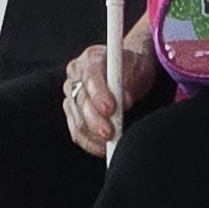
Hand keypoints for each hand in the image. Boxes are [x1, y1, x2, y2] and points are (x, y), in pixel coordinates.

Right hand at [62, 26, 162, 155]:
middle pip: (81, 100)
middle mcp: (75, 75)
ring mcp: (71, 94)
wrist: (129, 72)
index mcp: (91, 57)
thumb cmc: (134, 68)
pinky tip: (103, 149)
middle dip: (96, 120)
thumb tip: (124, 101)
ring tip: (110, 144)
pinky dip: (90, 143)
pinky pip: (76, 132)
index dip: (99, 93)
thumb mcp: (137, 67)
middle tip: (110, 132)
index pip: (90, 76)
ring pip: (78, 119)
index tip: (111, 108)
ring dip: (94, 135)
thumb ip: (128, 81)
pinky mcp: (72, 112)